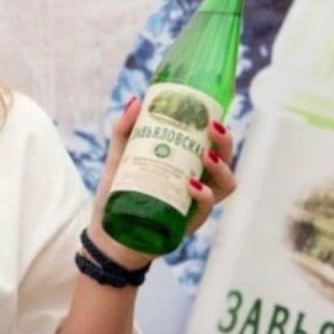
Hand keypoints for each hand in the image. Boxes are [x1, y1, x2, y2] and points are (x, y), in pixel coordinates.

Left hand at [86, 96, 238, 268]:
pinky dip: (202, 195)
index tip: (211, 111)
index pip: (212, 143)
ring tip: (205, 155)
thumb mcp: (119, 157)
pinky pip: (205, 209)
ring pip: (225, 184)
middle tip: (212, 127)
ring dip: (221, 167)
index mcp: (185, 164)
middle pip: (226, 160)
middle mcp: (197, 182)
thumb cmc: (117, 193)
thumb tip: (136, 101)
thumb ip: (124, 130)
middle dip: (225, 142)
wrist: (106, 232)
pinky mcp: (188, 223)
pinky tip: (191, 184)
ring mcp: (195, 203)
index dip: (220, 128)